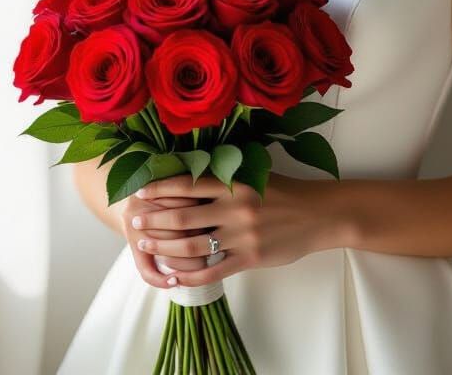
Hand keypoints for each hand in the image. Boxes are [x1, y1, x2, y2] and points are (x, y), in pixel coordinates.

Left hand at [131, 172, 330, 288]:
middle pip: (183, 216)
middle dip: (154, 220)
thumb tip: (193, 173)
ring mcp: (241, 235)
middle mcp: (235, 208)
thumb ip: (227, 176)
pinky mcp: (249, 258)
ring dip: (164, 248)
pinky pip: (213, 271)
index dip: (161, 189)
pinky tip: (175, 278)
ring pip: (192, 246)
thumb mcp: (257, 174)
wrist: (318, 215)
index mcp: (235, 183)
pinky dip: (190, 276)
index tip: (141, 192)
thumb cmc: (286, 192)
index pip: (188, 184)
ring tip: (146, 247)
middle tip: (133, 223)